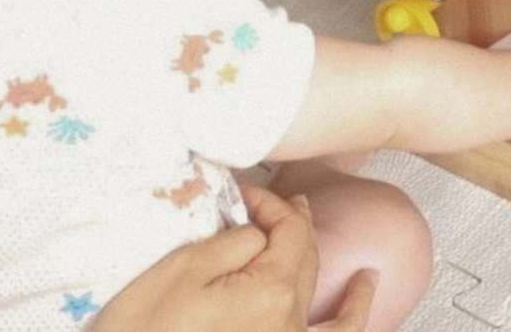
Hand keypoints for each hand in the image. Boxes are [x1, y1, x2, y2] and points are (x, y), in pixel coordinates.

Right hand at [95, 187, 376, 331]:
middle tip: (272, 201)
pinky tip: (366, 286)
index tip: (243, 193)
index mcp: (273, 290)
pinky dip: (354, 310)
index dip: (270, 203)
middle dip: (288, 223)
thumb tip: (259, 232)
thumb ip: (234, 242)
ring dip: (317, 254)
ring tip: (313, 218)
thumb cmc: (145, 329)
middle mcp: (290, 320)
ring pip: (314, 288)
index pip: (289, 231)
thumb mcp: (184, 270)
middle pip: (303, 257)